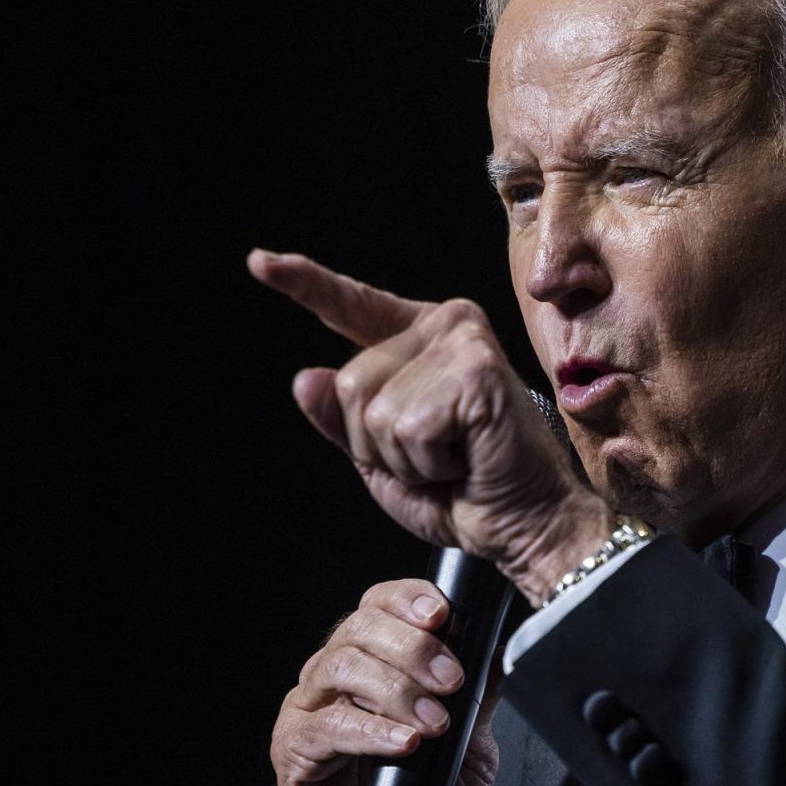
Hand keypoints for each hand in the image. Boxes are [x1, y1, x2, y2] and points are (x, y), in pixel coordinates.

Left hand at [248, 249, 611, 602]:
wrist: (525, 523)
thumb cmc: (464, 492)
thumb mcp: (382, 459)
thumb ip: (341, 419)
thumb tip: (306, 377)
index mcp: (420, 339)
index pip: (352, 307)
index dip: (305, 284)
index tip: (260, 262)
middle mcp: (444, 326)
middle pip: (349, 381)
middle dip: (375, 441)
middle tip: (435, 458)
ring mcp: (460, 342)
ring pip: (372, 407)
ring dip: (402, 456)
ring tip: (453, 458)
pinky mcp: (474, 369)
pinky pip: (406, 427)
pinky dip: (426, 462)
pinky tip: (466, 459)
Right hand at [271, 580, 499, 785]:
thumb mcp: (467, 747)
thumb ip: (479, 700)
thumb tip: (497, 654)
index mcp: (372, 658)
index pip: (381, 603)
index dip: (409, 598)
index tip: (443, 614)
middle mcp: (334, 672)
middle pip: (361, 625)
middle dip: (413, 647)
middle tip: (451, 681)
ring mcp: (309, 706)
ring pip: (342, 665)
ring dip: (397, 688)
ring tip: (434, 722)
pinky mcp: (292, 746)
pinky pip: (329, 725)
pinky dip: (373, 730)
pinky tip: (405, 743)